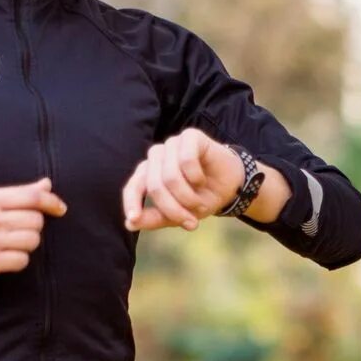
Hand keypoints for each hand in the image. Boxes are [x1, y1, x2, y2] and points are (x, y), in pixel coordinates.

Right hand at [0, 178, 67, 287]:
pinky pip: (22, 260)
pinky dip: (17, 261)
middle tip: (17, 233)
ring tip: (9, 246)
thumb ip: (16, 195)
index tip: (60, 208)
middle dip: (33, 228)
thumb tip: (46, 184)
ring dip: (27, 245)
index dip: (52, 201)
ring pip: (32, 240)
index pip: (32, 196)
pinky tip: (4, 259)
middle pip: (36, 220)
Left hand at [122, 127, 241, 232]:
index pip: (133, 187)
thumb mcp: (177, 215)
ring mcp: (172, 145)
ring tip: (199, 203)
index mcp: (147, 174)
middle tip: (191, 222)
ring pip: (170, 175)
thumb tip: (130, 224)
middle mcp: (156, 157)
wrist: (230, 187)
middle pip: (155, 186)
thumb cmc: (200, 199)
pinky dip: (196, 177)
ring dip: (188, 196)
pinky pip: (186, 160)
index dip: (131, 202)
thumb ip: (154, 218)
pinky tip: (202, 179)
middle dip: (174, 209)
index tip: (133, 219)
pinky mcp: (189, 136)